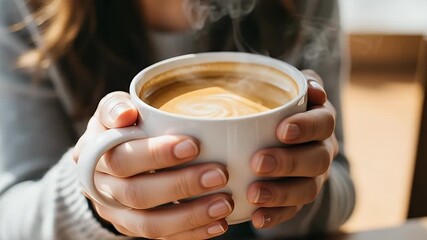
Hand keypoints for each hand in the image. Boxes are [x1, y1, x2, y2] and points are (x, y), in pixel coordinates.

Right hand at [73, 92, 232, 238]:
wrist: (105, 158)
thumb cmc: (119, 127)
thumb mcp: (112, 109)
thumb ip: (115, 107)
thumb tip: (125, 115)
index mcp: (93, 155)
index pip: (121, 158)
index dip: (156, 155)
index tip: (193, 145)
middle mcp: (100, 188)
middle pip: (137, 194)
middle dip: (181, 185)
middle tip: (219, 174)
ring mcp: (116, 213)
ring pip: (150, 224)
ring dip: (190, 216)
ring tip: (224, 204)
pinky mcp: (132, 228)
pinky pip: (161, 237)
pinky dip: (191, 233)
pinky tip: (217, 224)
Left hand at [247, 70, 338, 228]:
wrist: (289, 137)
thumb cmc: (283, 108)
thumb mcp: (291, 90)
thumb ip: (299, 85)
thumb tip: (311, 89)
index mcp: (321, 122)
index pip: (324, 123)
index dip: (306, 127)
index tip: (282, 130)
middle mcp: (322, 150)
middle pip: (316, 159)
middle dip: (288, 162)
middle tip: (259, 162)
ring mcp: (313, 177)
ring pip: (307, 189)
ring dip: (280, 193)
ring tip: (254, 194)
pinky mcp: (299, 198)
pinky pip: (293, 211)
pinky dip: (275, 215)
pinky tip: (256, 217)